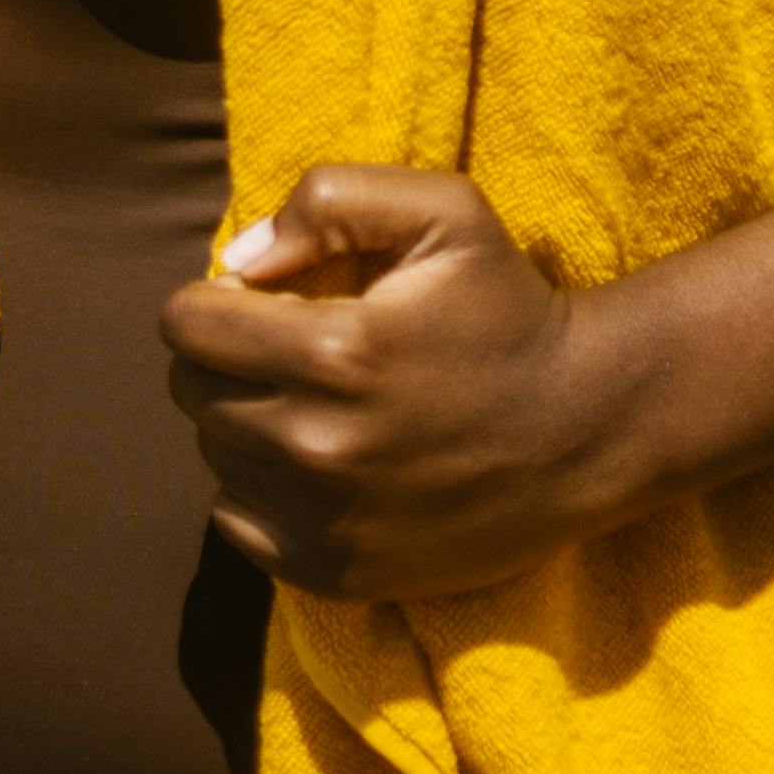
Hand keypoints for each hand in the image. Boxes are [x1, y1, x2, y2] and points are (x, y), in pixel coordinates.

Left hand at [160, 164, 658, 603]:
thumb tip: (239, 261)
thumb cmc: (509, 310)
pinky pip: (237, 523)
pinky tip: (319, 464)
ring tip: (317, 405)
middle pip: (192, 391)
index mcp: (334, 351)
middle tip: (293, 351)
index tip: (264, 303)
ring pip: (214, 457)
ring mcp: (326, 519)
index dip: (215, 302)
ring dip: (246, 423)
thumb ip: (330, 200)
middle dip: (227, 359)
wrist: (587, 428)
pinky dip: (260, 491)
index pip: (186, 325)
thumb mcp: (444, 212)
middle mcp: (318, 444)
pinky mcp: (337, 573)